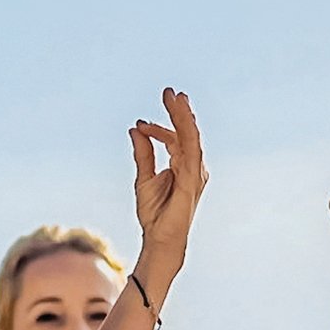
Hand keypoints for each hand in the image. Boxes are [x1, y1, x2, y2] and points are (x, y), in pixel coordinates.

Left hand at [126, 87, 207, 279]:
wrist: (159, 238)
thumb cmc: (154, 213)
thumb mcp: (143, 178)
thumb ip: (143, 153)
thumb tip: (135, 129)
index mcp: (182, 165)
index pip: (173, 139)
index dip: (158, 129)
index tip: (140, 124)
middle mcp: (192, 166)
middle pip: (187, 133)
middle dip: (179, 112)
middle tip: (170, 91)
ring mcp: (194, 173)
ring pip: (191, 138)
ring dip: (184, 117)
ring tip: (177, 98)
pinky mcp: (191, 180)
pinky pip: (190, 152)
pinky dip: (186, 134)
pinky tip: (182, 119)